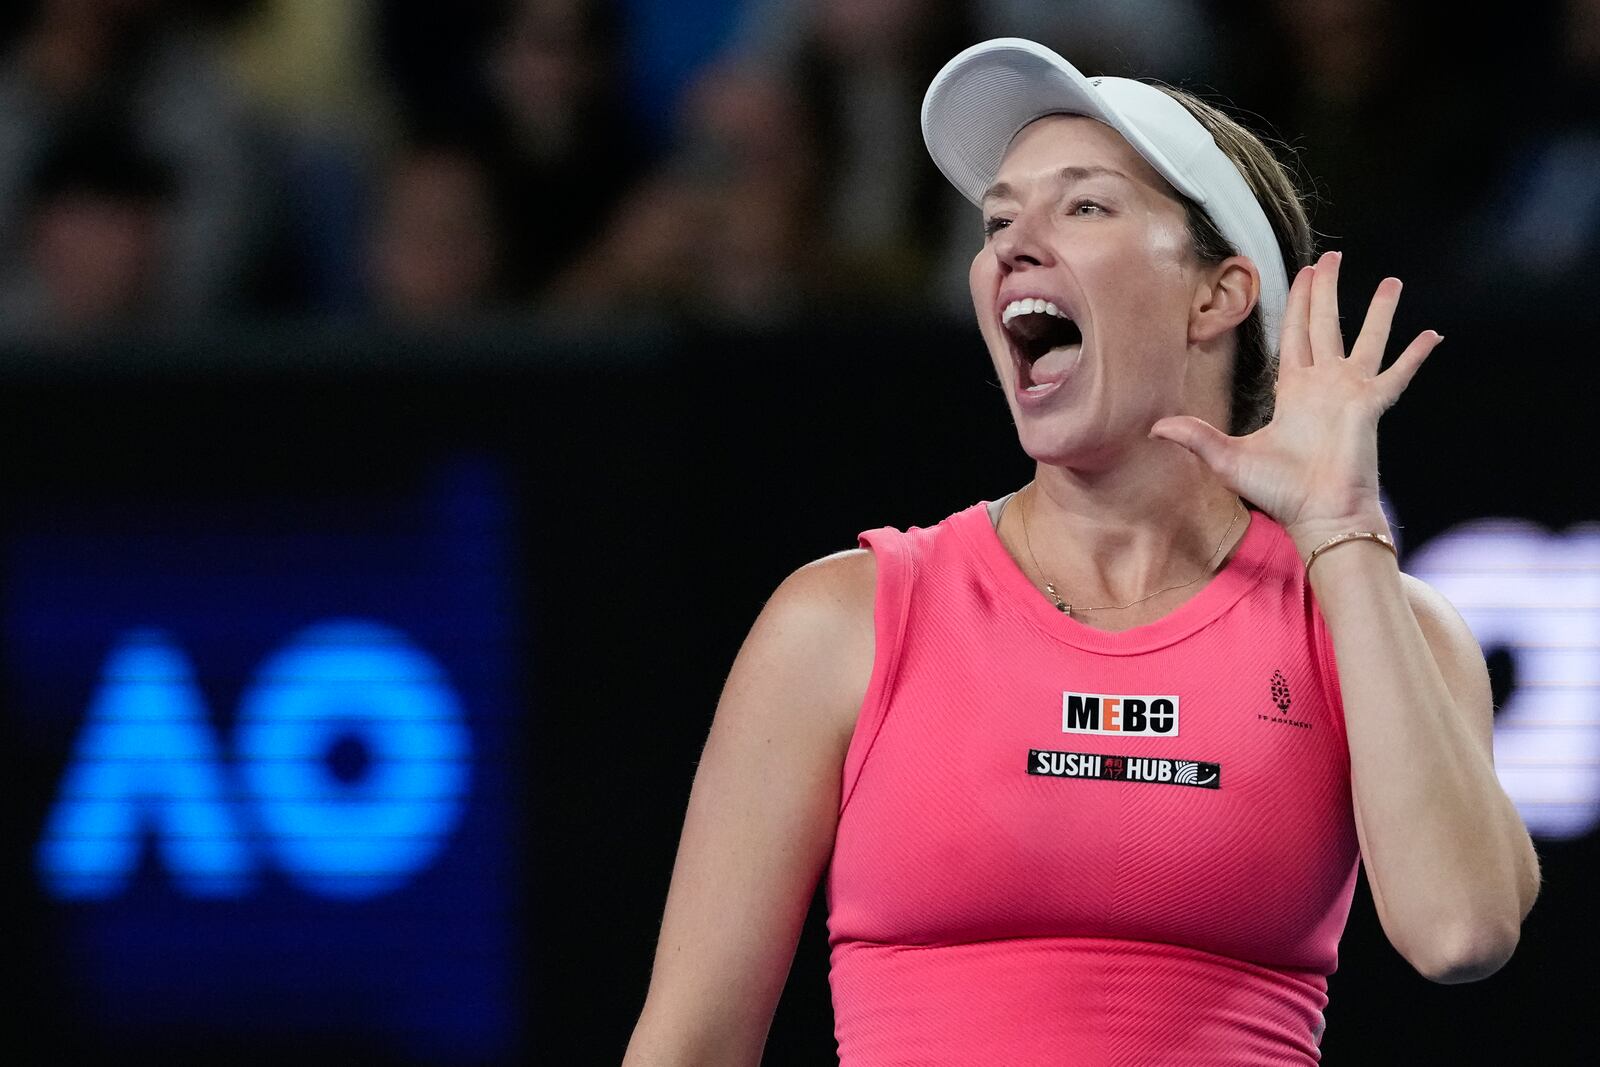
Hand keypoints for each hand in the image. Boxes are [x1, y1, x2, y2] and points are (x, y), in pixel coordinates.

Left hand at [1147, 250, 1441, 557]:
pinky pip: (1397, 374)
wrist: (1318, 515)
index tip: (1302, 275)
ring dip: (1378, 311)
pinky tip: (1432, 334)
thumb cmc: (1279, 492)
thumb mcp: (1227, 458)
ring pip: (1367, 339)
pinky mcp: (1371, 406)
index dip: (1297, 305)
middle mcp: (1324, 385)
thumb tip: (1153, 428)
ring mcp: (1351, 393)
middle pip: (1325, 324)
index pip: (1294, 336)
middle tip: (1332, 257)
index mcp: (1293, 391)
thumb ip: (1194, 437)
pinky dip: (1414, 355)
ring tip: (1390, 282)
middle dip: (1326, 291)